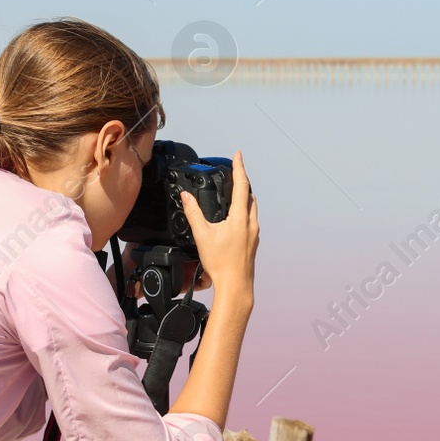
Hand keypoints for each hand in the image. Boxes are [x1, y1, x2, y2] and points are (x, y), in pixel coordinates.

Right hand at [179, 150, 257, 306]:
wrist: (235, 286)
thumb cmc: (221, 264)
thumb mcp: (202, 235)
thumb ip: (193, 213)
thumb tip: (186, 197)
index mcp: (241, 217)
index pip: (242, 184)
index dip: (239, 167)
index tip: (238, 154)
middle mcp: (251, 223)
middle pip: (249, 195)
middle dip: (242, 181)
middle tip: (234, 172)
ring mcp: (254, 233)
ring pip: (252, 208)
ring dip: (244, 197)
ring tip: (233, 191)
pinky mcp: (252, 242)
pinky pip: (250, 219)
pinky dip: (244, 210)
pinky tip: (234, 217)